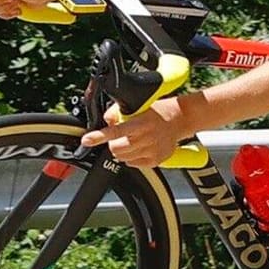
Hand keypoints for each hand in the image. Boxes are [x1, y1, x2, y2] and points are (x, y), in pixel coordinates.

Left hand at [80, 94, 205, 167]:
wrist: (181, 119)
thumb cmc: (160, 111)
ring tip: (130, 140)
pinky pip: (133, 164)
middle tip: (118, 137)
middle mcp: (146, 138)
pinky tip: (139, 147)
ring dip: (121, 150)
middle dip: (112, 143)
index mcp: (141, 122)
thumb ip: (120, 112)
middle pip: (116, 149)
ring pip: (122, 158)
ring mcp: (151, 151)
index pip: (115, 131)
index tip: (87, 140)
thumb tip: (107, 120)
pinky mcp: (155, 161)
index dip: (98, 137)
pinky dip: (131, 157)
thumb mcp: (140, 104)